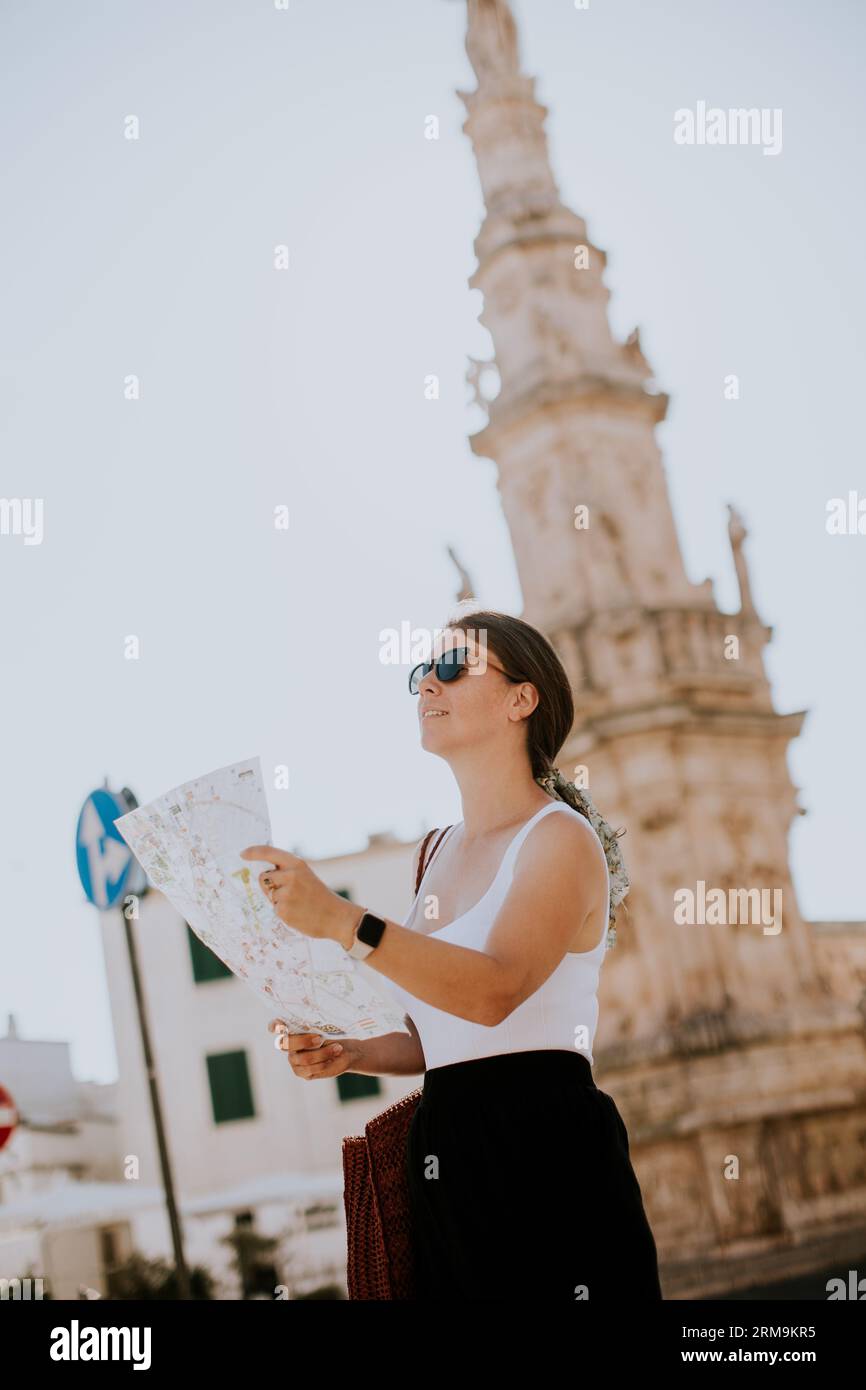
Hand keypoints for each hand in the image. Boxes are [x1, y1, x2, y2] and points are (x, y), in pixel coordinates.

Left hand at [240, 844, 360, 945]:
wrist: (336, 916)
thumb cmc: (319, 896)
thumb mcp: (306, 875)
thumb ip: (287, 872)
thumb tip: (263, 875)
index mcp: (297, 863)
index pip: (269, 852)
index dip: (253, 852)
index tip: (243, 854)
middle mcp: (290, 876)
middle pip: (263, 877)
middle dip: (269, 885)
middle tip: (288, 892)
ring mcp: (286, 893)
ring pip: (269, 895)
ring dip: (277, 900)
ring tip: (297, 904)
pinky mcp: (283, 910)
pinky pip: (274, 909)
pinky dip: (283, 912)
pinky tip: (297, 913)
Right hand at [269, 1018, 363, 1078]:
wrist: (345, 1050)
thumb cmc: (333, 1033)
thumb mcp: (325, 1027)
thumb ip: (315, 1027)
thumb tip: (313, 1028)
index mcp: (291, 1028)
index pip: (275, 1026)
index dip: (275, 1026)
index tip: (280, 1026)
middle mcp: (288, 1044)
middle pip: (285, 1043)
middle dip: (304, 1041)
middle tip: (320, 1039)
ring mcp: (293, 1059)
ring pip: (303, 1058)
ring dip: (323, 1053)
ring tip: (337, 1048)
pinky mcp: (301, 1071)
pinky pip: (309, 1069)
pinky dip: (324, 1062)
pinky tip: (333, 1056)